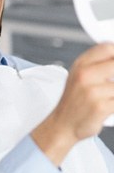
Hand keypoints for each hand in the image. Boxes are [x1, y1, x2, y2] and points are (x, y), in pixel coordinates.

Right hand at [32, 43, 113, 165]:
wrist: (62, 124)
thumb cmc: (74, 101)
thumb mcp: (79, 77)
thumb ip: (98, 65)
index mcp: (80, 65)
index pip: (107, 48)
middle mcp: (84, 75)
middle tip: (111, 84)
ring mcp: (92, 91)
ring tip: (108, 96)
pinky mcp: (100, 106)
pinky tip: (107, 105)